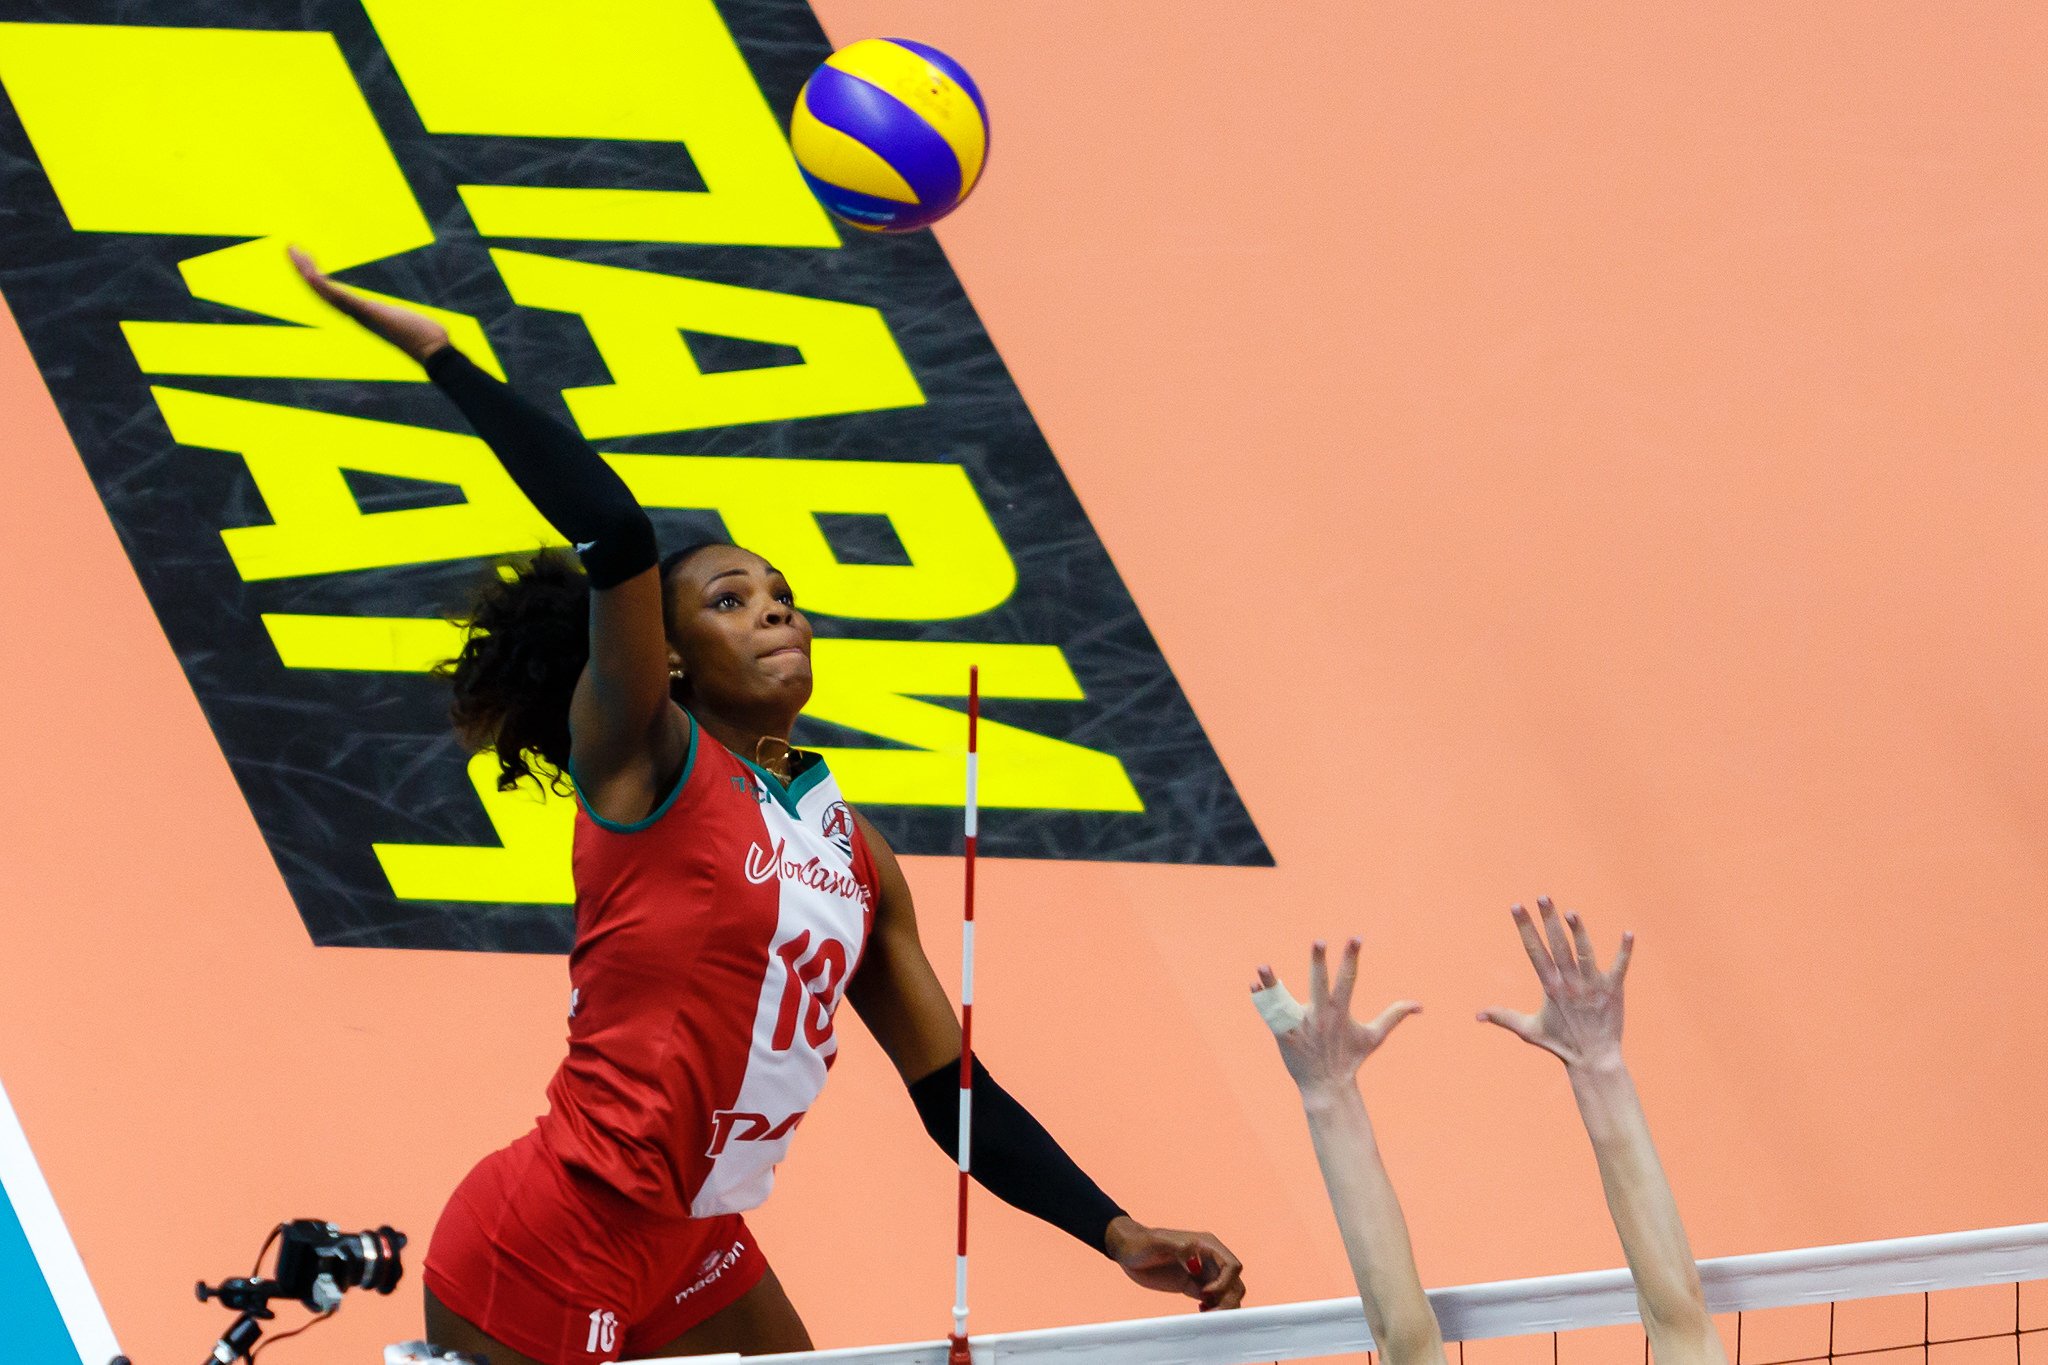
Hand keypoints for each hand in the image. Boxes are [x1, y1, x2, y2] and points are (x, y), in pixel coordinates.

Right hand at [288, 245, 449, 361]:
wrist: (434, 352)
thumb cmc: (424, 337)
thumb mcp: (403, 319)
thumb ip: (396, 316)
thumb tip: (405, 316)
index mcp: (362, 313)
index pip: (332, 293)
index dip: (317, 278)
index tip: (307, 261)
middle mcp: (356, 314)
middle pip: (322, 290)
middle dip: (305, 269)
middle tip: (291, 248)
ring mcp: (361, 314)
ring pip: (325, 291)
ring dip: (307, 271)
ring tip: (294, 252)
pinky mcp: (370, 312)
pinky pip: (341, 297)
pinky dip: (325, 286)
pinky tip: (313, 273)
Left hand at [1104, 1216, 1244, 1310]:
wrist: (1127, 1251)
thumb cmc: (1140, 1242)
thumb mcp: (1157, 1242)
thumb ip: (1179, 1248)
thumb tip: (1196, 1263)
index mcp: (1206, 1245)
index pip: (1232, 1265)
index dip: (1225, 1282)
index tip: (1206, 1293)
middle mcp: (1209, 1259)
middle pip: (1234, 1282)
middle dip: (1228, 1299)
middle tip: (1210, 1314)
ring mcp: (1202, 1274)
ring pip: (1227, 1293)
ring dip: (1223, 1307)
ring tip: (1205, 1316)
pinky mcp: (1193, 1286)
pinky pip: (1212, 1300)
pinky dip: (1213, 1309)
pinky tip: (1200, 1313)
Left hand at [1252, 938, 1420, 1098]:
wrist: (1327, 1087)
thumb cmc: (1350, 1059)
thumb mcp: (1373, 1037)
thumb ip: (1393, 1017)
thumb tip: (1419, 1006)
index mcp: (1341, 1011)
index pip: (1349, 979)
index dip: (1352, 958)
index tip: (1355, 938)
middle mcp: (1321, 1015)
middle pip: (1319, 983)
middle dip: (1319, 962)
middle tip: (1318, 941)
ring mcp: (1301, 1025)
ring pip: (1285, 999)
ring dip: (1273, 983)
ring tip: (1262, 966)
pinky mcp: (1284, 1035)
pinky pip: (1271, 1014)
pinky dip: (1262, 1000)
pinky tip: (1253, 986)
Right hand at [1478, 897, 1633, 1069]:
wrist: (1593, 1060)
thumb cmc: (1561, 1044)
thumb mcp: (1529, 1030)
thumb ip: (1504, 1017)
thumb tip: (1477, 1015)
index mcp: (1550, 987)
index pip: (1534, 951)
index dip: (1526, 928)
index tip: (1517, 907)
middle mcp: (1570, 983)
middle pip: (1558, 945)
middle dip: (1549, 920)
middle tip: (1543, 897)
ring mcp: (1592, 986)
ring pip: (1585, 952)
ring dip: (1578, 932)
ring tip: (1570, 912)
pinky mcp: (1613, 991)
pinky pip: (1620, 967)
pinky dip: (1624, 951)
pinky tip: (1628, 934)